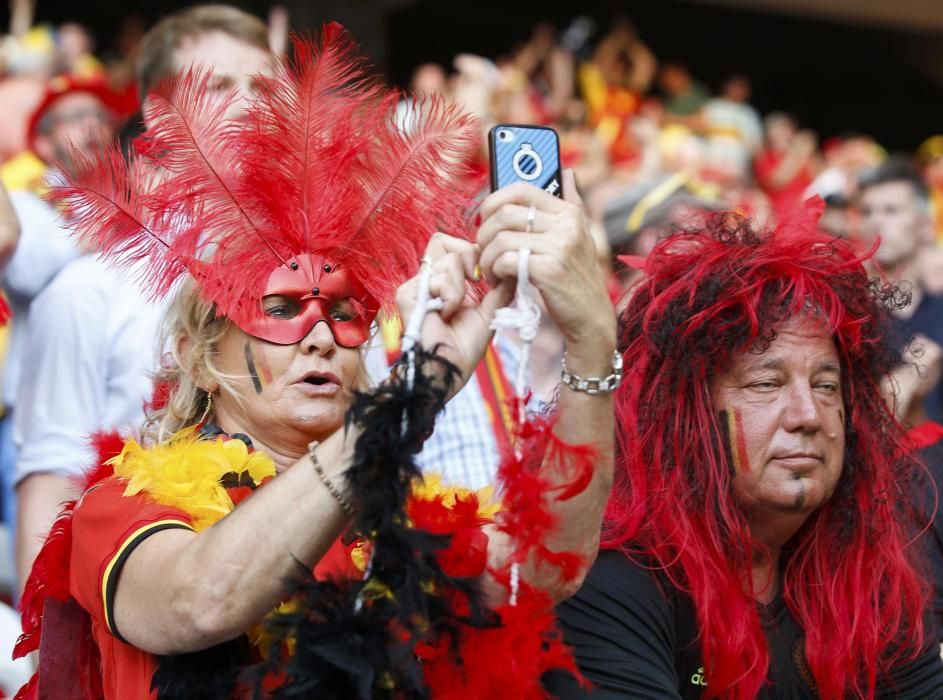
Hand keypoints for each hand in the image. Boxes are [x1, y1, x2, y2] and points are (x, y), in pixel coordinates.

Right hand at [396, 233, 512, 393]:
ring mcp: (414, 286)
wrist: (448, 371)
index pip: (452, 245)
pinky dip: (450, 297)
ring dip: (461, 287)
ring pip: (447, 259)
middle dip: (468, 256)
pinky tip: (445, 316)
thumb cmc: (463, 349)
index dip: (473, 253)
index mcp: (442, 282)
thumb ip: (499, 289)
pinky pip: (438, 278)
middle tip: (476, 281)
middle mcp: (426, 280)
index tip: (485, 278)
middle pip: (443, 240)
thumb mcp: (489, 312)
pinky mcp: (407, 294)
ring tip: (454, 311)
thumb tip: (514, 265)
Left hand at [476, 170, 614, 358]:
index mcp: (569, 212)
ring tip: (490, 271)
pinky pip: (505, 259)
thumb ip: (571, 203)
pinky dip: (495, 271)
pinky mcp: (549, 269)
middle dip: (484, 234)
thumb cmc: (577, 279)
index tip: (485, 220)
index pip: (520, 189)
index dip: (493, 201)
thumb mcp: (580, 237)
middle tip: (484, 252)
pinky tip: (499, 281)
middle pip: (505, 213)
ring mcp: (559, 246)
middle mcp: (566, 224)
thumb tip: (568, 172)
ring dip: (486, 257)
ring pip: (501, 238)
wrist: (591, 318)